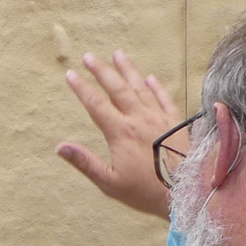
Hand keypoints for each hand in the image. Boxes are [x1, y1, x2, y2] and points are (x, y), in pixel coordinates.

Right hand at [56, 51, 181, 220]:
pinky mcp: (176, 122)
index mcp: (120, 132)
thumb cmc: (145, 191)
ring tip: (117, 54)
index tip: (70, 74)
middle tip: (89, 56)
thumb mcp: (109, 182)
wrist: (185, 192)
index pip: (96, 104)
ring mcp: (159, 118)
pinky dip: (156, 87)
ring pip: (140, 87)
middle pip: (117, 89)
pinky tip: (150, 78)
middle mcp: (139, 119)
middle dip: (101, 71)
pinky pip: (164, 98)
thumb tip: (60, 147)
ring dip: (127, 70)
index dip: (82, 88)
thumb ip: (85, 162)